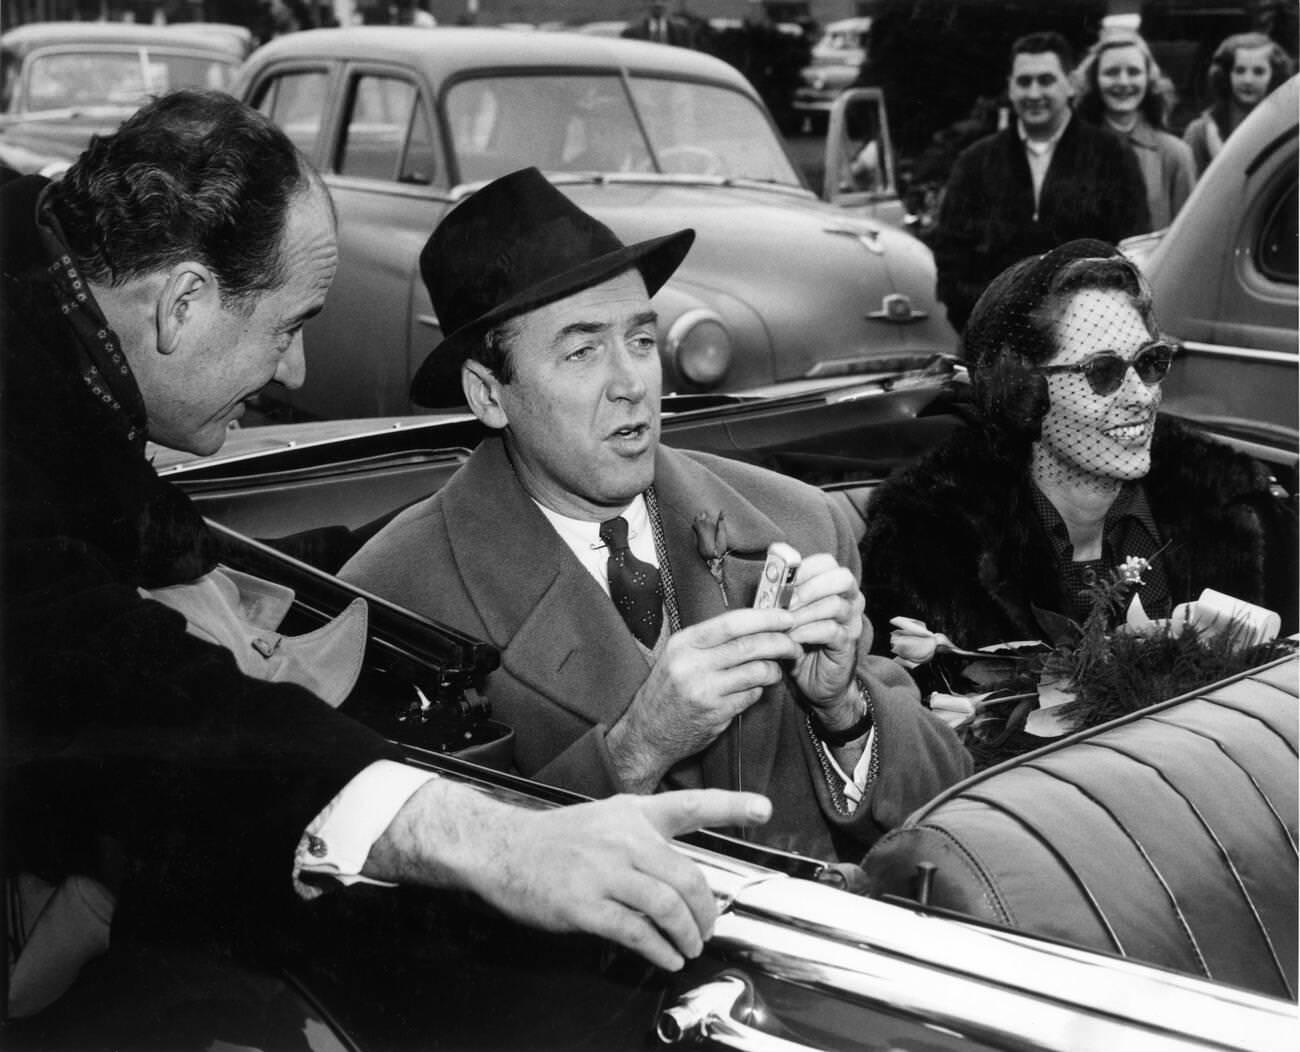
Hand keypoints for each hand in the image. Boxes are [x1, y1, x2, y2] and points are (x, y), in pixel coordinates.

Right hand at [365, 780, 771, 970]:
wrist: (501, 848)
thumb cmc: (554, 839)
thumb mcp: (604, 820)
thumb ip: (642, 839)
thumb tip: (680, 876)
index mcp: (632, 814)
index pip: (690, 804)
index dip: (731, 805)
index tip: (764, 808)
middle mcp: (623, 838)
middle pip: (687, 875)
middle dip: (706, 910)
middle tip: (709, 926)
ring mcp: (604, 871)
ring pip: (667, 906)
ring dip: (688, 933)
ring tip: (690, 945)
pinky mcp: (585, 905)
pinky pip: (637, 932)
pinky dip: (660, 949)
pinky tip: (667, 956)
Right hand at [606, 607, 802, 790]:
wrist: (647, 733)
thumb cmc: (667, 692)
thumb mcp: (679, 656)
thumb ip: (710, 641)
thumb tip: (754, 624)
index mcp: (684, 643)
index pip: (731, 622)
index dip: (764, 617)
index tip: (785, 617)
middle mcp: (691, 664)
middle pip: (749, 645)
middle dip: (780, 642)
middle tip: (794, 644)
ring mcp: (703, 689)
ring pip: (756, 670)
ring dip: (774, 670)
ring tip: (775, 670)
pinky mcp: (715, 713)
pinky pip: (751, 695)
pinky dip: (759, 691)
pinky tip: (753, 690)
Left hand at [784, 553, 865, 716]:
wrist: (815, 681)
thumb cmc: (799, 642)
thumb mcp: (787, 615)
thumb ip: (780, 596)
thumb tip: (766, 578)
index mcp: (834, 586)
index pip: (828, 562)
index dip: (805, 567)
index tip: (783, 579)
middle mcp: (850, 600)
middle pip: (842, 578)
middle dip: (811, 587)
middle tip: (787, 601)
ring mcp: (852, 622)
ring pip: (836, 605)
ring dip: (805, 613)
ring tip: (785, 623)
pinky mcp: (848, 644)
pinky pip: (832, 631)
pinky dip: (808, 632)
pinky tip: (794, 638)